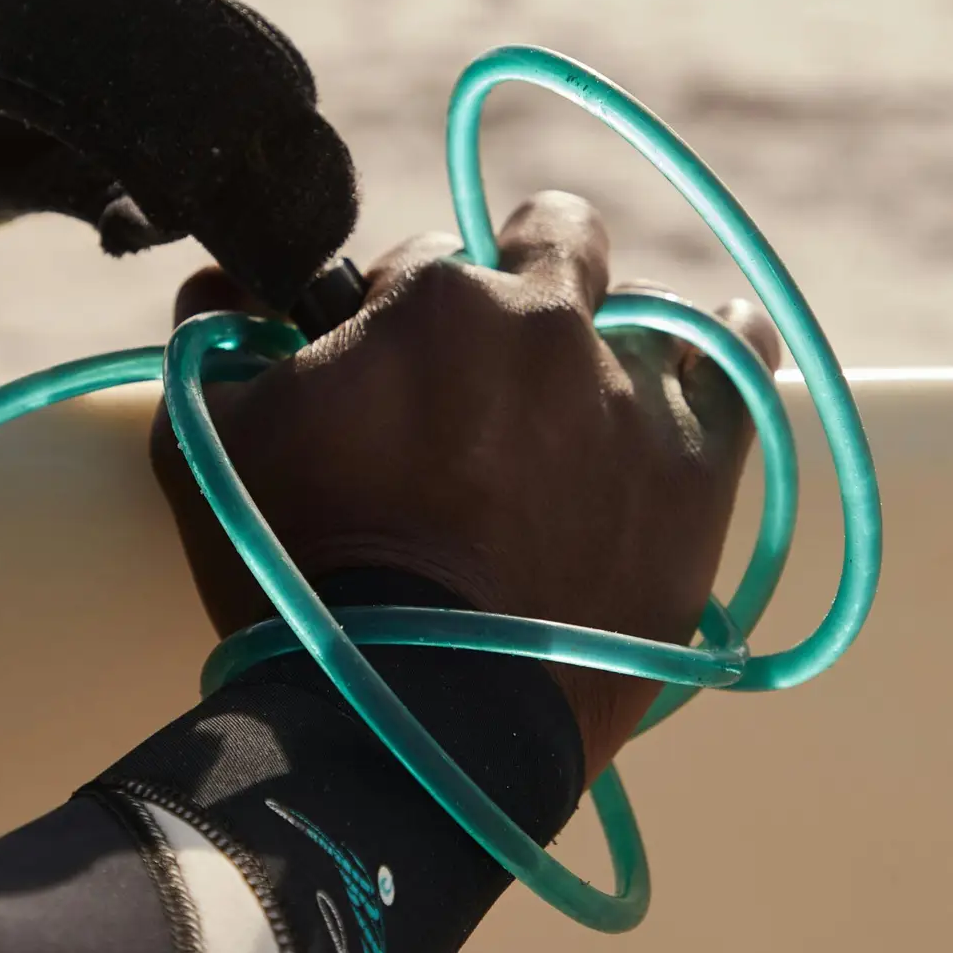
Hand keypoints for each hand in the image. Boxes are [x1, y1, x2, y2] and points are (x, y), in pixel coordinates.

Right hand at [151, 191, 778, 784]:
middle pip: (552, 238)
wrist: (415, 714)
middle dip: (522, 266)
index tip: (395, 374)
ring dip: (612, 327)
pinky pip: (738, 365)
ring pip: (646, 304)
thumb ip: (217, 343)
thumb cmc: (301, 576)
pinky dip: (726, 343)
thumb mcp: (213, 446)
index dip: (403, 312)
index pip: (423, 259)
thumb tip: (219, 287)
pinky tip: (720, 337)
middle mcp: (547, 323)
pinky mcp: (698, 469)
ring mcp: (632, 395)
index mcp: (436, 298)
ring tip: (587, 382)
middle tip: (495, 349)